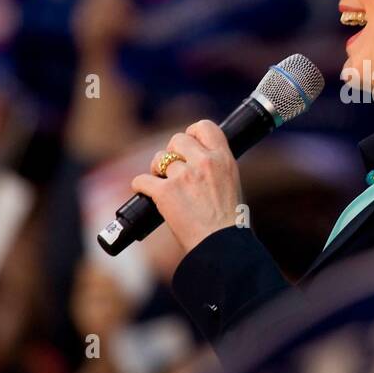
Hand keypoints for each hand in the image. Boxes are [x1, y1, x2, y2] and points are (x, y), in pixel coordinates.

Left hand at [130, 121, 241, 255]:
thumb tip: (195, 161)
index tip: (188, 144)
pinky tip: (147, 193)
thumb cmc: (228, 222)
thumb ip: (215, 167)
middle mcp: (204, 162)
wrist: (221, 245)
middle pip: (177, 139)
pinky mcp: (164, 192)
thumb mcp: (231, 184)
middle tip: (173, 169)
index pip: (204, 127)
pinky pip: (142, 180)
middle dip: (171, 152)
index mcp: (224, 159)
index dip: (192, 133)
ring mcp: (183, 176)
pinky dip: (141, 187)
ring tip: (163, 185)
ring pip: (158, 159)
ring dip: (157, 170)